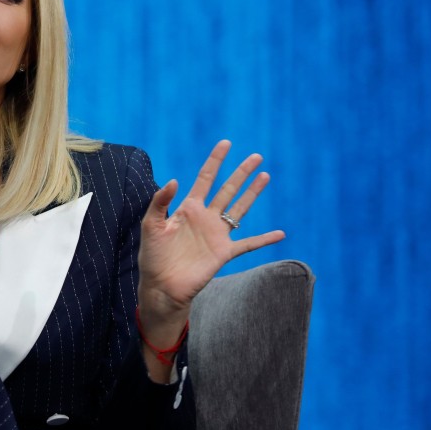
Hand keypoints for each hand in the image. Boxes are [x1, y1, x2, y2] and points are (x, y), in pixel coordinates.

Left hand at [137, 140, 284, 342]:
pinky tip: (280, 234)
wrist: (161, 286)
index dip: (215, 160)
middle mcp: (205, 218)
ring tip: (265, 176)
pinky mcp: (224, 253)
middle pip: (227, 189)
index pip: (205, 178)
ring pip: (239, 209)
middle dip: (241, 173)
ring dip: (252, 194)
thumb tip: (175, 180)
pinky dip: (264, 239)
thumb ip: (160, 202)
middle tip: (256, 156)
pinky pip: (248, 244)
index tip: (226, 143)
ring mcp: (217, 234)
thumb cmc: (152, 257)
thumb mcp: (150, 225)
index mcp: (187, 208)